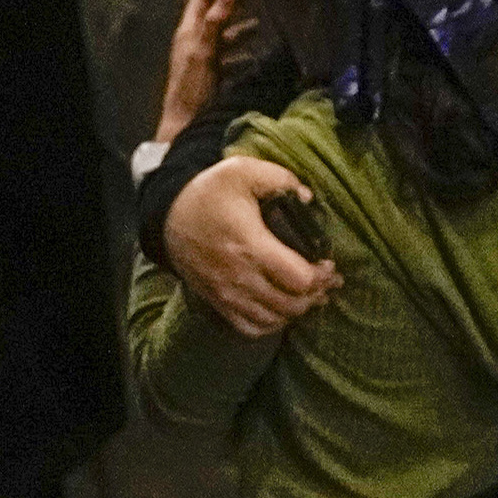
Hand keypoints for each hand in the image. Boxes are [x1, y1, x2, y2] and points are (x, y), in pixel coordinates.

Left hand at [157, 0, 246, 141]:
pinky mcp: (210, 74)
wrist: (184, 125)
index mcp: (187, 32)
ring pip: (224, 36)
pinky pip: (228, 57)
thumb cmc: (192, 89)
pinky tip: (258, 58)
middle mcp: (193, 41)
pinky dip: (243, 53)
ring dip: (242, 30)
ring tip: (263, 28)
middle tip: (258, 0)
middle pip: (213, 15)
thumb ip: (213, 24)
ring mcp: (202, 58)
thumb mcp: (203, 54)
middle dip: (234, 5)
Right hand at [171, 155, 336, 335]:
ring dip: (297, 311)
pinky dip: (271, 324)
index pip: (299, 279)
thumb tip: (308, 198)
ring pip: (274, 320)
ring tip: (309, 296)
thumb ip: (280, 179)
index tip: (329, 265)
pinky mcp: (217, 302)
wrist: (168, 215)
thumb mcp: (241, 170)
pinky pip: (250, 328)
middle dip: (316, 295)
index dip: (321, 276)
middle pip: (291, 305)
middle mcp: (239, 276)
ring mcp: (227, 294)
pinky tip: (281, 310)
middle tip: (327, 282)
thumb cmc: (209, 192)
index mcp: (250, 245)